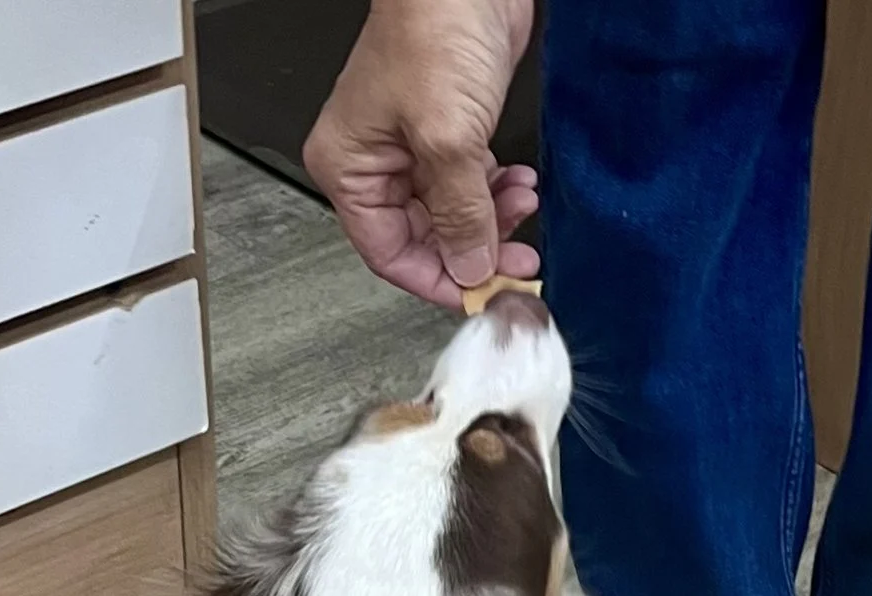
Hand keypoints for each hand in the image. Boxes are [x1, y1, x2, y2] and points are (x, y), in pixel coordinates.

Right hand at [303, 0, 541, 309]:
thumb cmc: (433, 29)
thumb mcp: (448, 139)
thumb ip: (460, 213)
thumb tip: (469, 267)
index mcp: (350, 167)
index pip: (389, 254)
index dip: (438, 279)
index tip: (480, 291)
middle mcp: (376, 161)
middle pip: (425, 238)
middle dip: (474, 248)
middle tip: (516, 260)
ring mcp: (414, 146)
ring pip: (454, 213)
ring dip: (494, 218)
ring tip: (522, 205)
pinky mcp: (450, 129)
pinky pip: (472, 183)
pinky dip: (499, 190)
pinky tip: (519, 182)